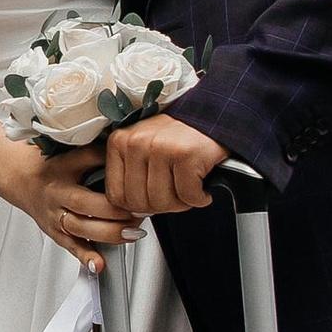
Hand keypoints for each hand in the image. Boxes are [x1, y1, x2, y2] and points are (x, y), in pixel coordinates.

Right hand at [0, 136, 140, 271]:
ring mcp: (55, 216)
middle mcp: (57, 193)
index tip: (136, 176)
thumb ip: (100, 153)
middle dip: (116, 210)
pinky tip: (99, 264)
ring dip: (110, 233)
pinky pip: (71, 247)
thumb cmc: (53, 166)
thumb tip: (130, 149)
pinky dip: (86, 257)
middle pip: (86, 204)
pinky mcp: (55, 233)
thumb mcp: (73, 151)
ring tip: (133, 232)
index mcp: (63, 168)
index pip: (87, 162)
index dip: (113, 170)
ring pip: (82, 228)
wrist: (22, 180)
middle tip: (141, 211)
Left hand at [101, 117, 230, 216]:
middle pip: (140, 203)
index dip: (138, 206)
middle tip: (176, 192)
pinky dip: (200, 197)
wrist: (215, 117)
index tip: (153, 199)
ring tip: (189, 186)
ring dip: (182, 203)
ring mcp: (161, 147)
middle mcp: (137, 142)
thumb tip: (128, 214)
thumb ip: (130, 179)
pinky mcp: (186, 154)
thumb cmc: (180, 137)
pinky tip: (202, 184)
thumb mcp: (144, 150)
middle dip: (162, 206)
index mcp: (120, 142)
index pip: (116, 196)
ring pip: (163, 202)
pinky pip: (188, 196)